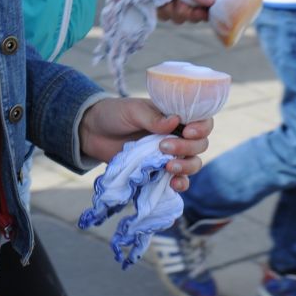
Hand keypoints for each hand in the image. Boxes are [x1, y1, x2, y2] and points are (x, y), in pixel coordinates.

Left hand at [79, 98, 211, 191]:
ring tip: (169, 167)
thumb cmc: (114, 115)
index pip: (202, 121)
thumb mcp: (132, 110)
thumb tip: (175, 121)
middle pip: (200, 145)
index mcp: (175, 116)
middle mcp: (178, 135)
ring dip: (186, 167)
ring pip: (193, 163)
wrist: (93, 133)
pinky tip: (174, 184)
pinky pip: (179, 180)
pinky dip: (181, 183)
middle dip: (187, 148)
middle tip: (163, 147)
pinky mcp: (160, 171)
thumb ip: (153, 117)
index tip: (187, 132)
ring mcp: (171, 154)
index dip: (201, 128)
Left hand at [140, 0, 213, 23]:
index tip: (193, 10)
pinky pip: (166, 17)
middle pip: (194, 17)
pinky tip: (156, 0)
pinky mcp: (166, 8)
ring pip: (179, 19)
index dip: (202, 12)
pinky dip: (160, 10)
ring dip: (169, 9)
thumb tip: (211, 2)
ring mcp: (178, 4)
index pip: (210, 7)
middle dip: (182, 10)